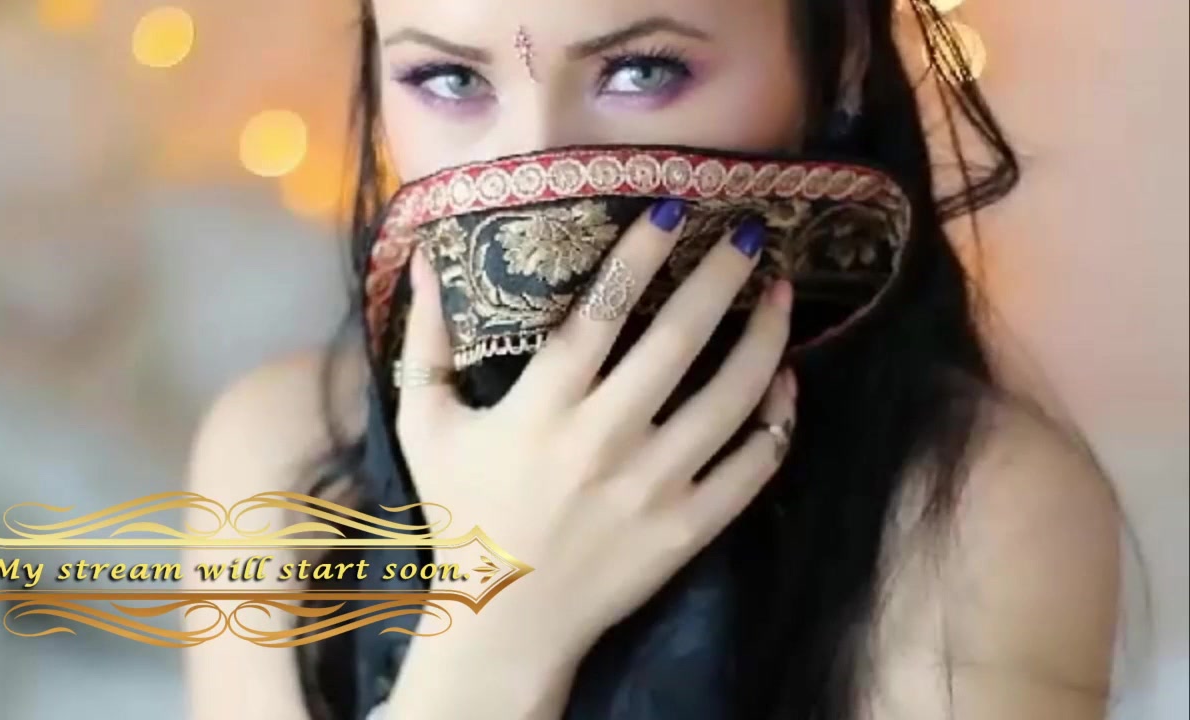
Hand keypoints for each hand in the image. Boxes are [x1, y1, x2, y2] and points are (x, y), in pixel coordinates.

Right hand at [395, 199, 797, 663]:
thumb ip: (425, 342)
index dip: (641, 249)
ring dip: (764, 336)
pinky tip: (785, 382)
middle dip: (720, 274)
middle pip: (680, 337)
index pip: (603, 308)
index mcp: (544, 406)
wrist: (502, 623)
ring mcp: (654, 485)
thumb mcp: (425, 426)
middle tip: (747, 232)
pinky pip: (752, 466)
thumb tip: (421, 260)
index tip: (671, 206)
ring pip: (731, 395)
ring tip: (780, 295)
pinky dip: (777, 420)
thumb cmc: (463, 515)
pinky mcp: (688, 528)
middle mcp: (605, 437)